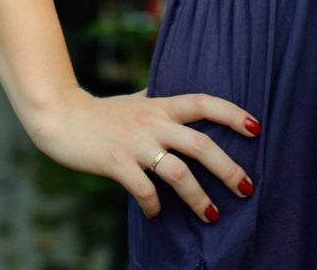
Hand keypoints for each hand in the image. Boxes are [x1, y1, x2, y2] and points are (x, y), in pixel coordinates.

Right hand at [23, 86, 258, 221]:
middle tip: (247, 188)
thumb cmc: (101, 112)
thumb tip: (179, 99)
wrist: (60, 117)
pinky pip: (144, 190)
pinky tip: (156, 216)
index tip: (256, 128)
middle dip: (229, 169)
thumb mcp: (134, 100)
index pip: (203, 102)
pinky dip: (154, 207)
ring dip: (199, 198)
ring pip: (179, 173)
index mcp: (160, 106)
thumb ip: (157, 100)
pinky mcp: (116, 163)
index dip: (232, 113)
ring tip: (212, 216)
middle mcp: (153, 123)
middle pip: (201, 145)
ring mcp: (135, 144)